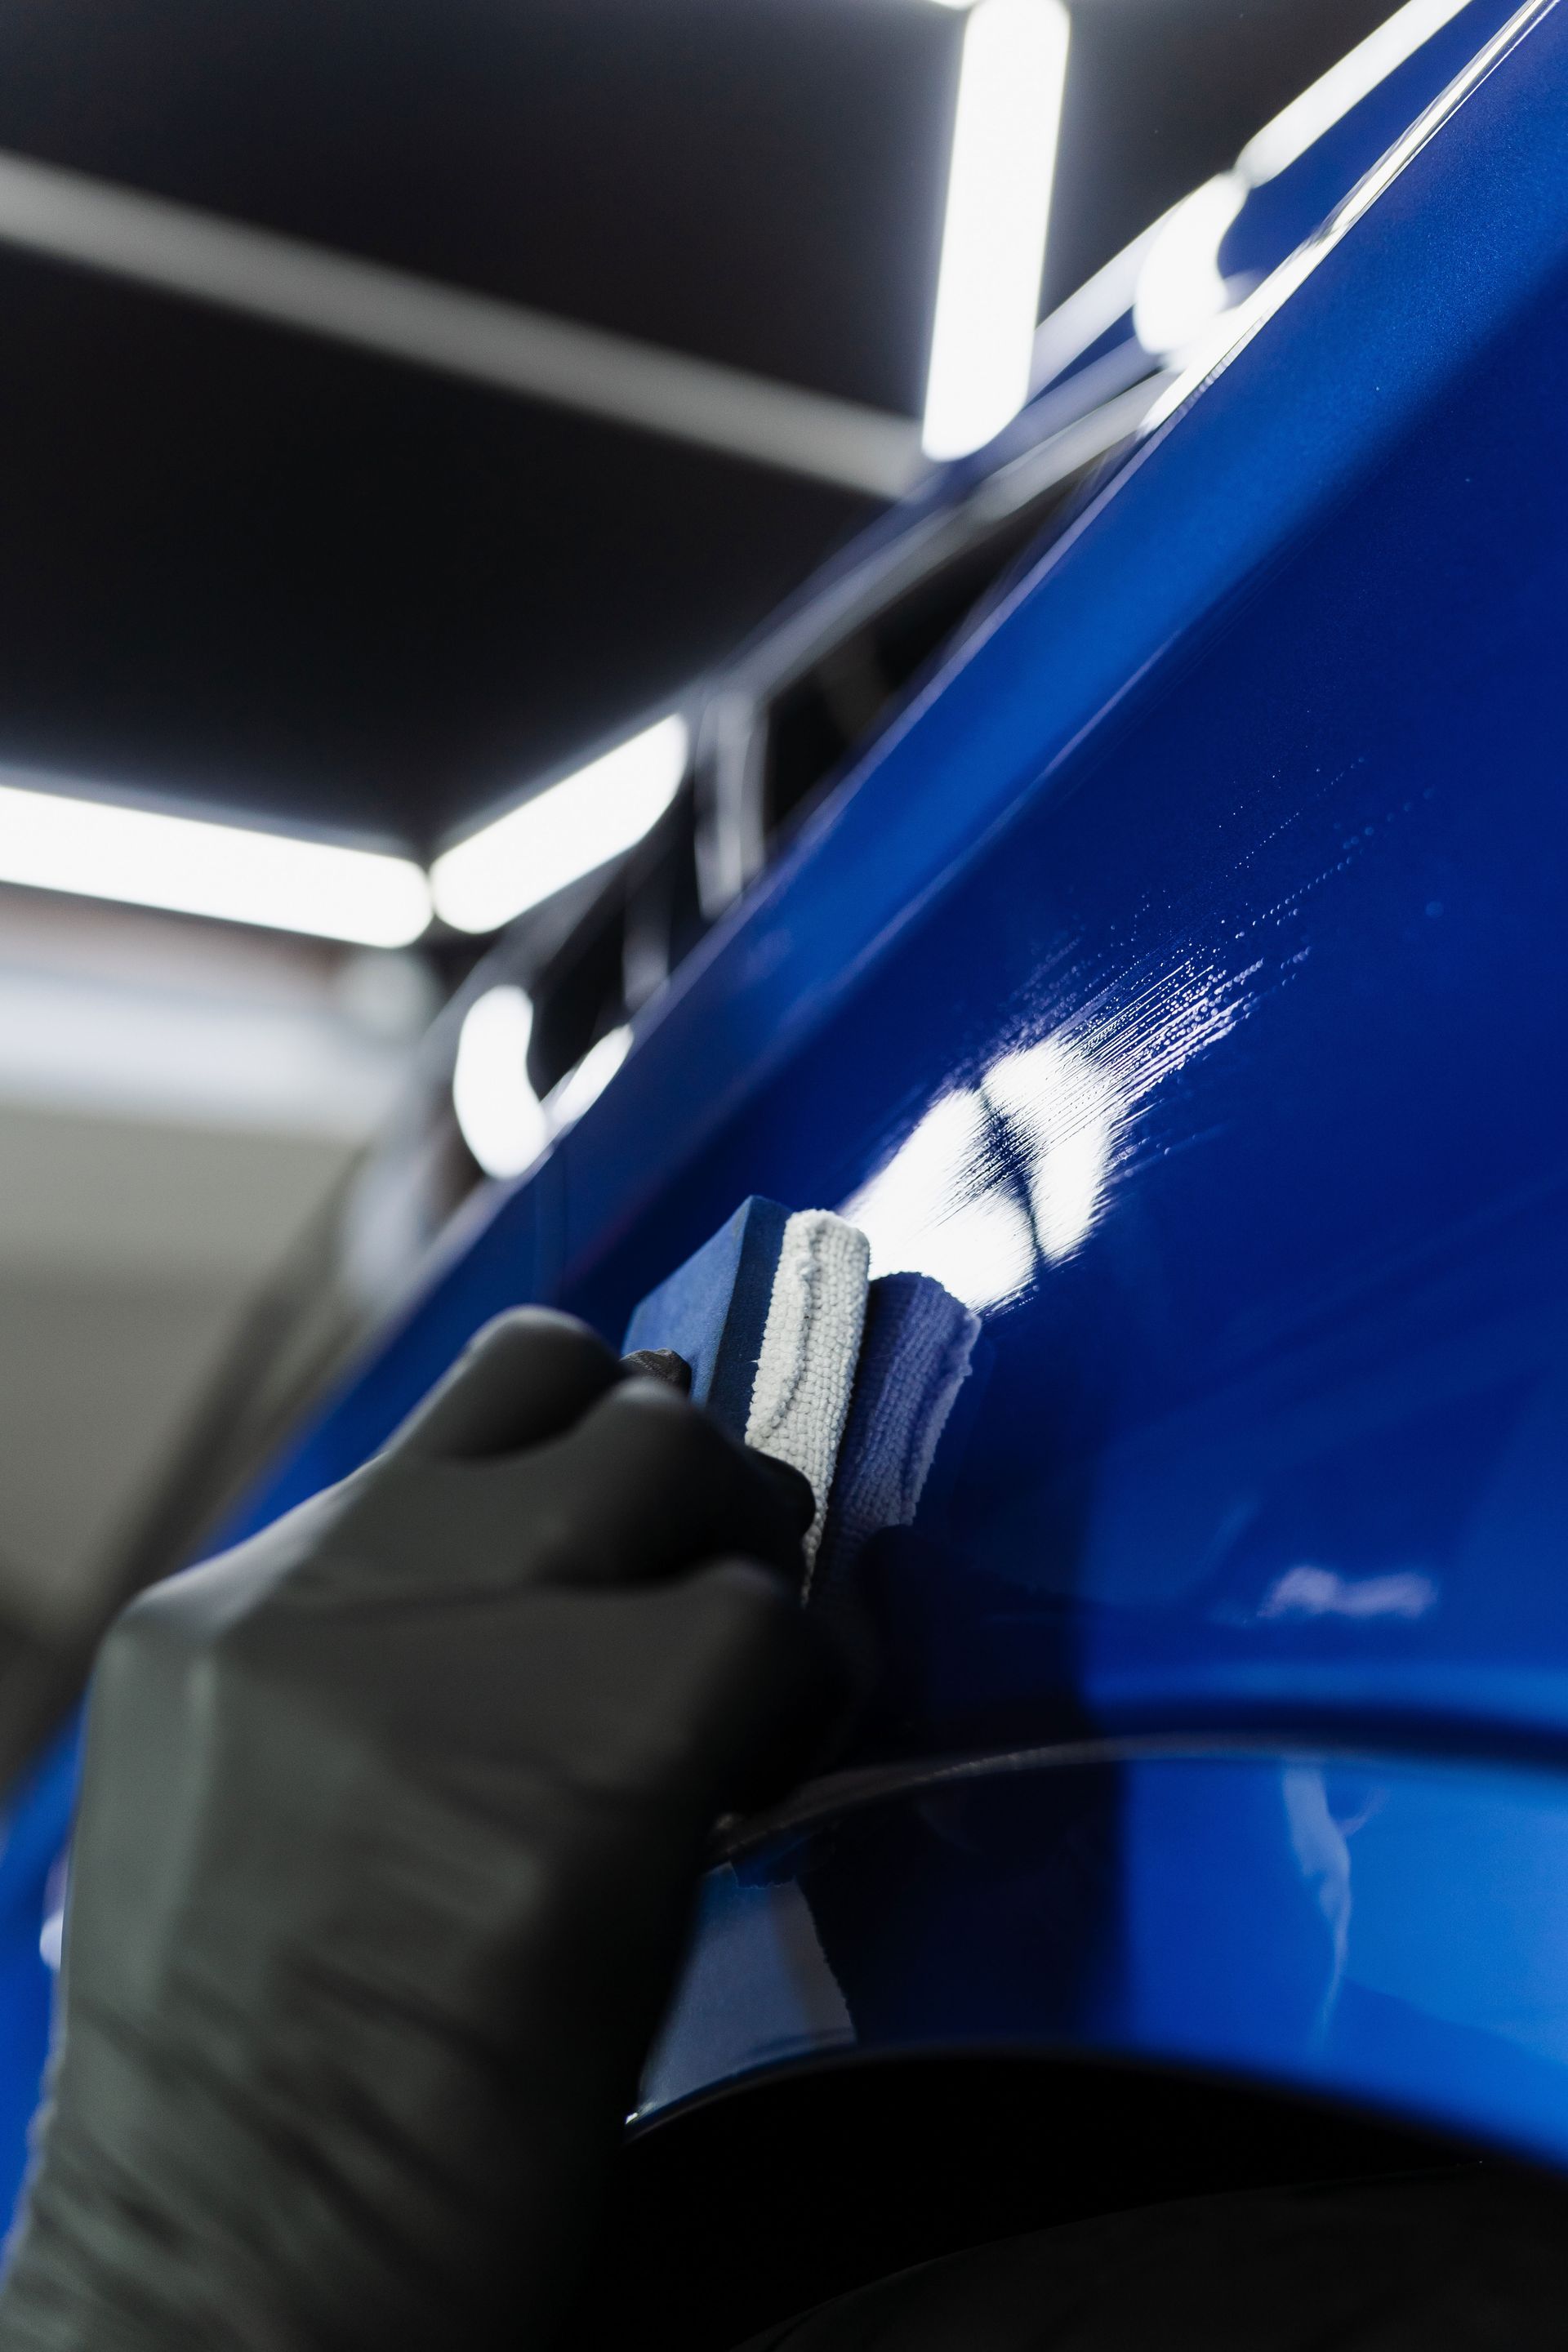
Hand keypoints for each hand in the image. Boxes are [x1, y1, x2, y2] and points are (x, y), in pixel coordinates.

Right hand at [0, 1311, 843, 2350]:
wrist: (230, 2290)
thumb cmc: (264, 2084)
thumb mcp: (253, 1807)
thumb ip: (378, 1651)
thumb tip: (584, 1541)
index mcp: (230, 1615)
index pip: (476, 1391)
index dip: (591, 1423)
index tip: (644, 1515)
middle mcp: (326, 1599)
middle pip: (590, 1383)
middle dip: (685, 1468)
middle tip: (717, 1585)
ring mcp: (449, 1666)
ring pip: (683, 1468)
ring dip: (746, 1568)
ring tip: (738, 1704)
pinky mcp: (579, 1773)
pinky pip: (764, 1632)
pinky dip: (797, 1701)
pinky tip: (757, 1795)